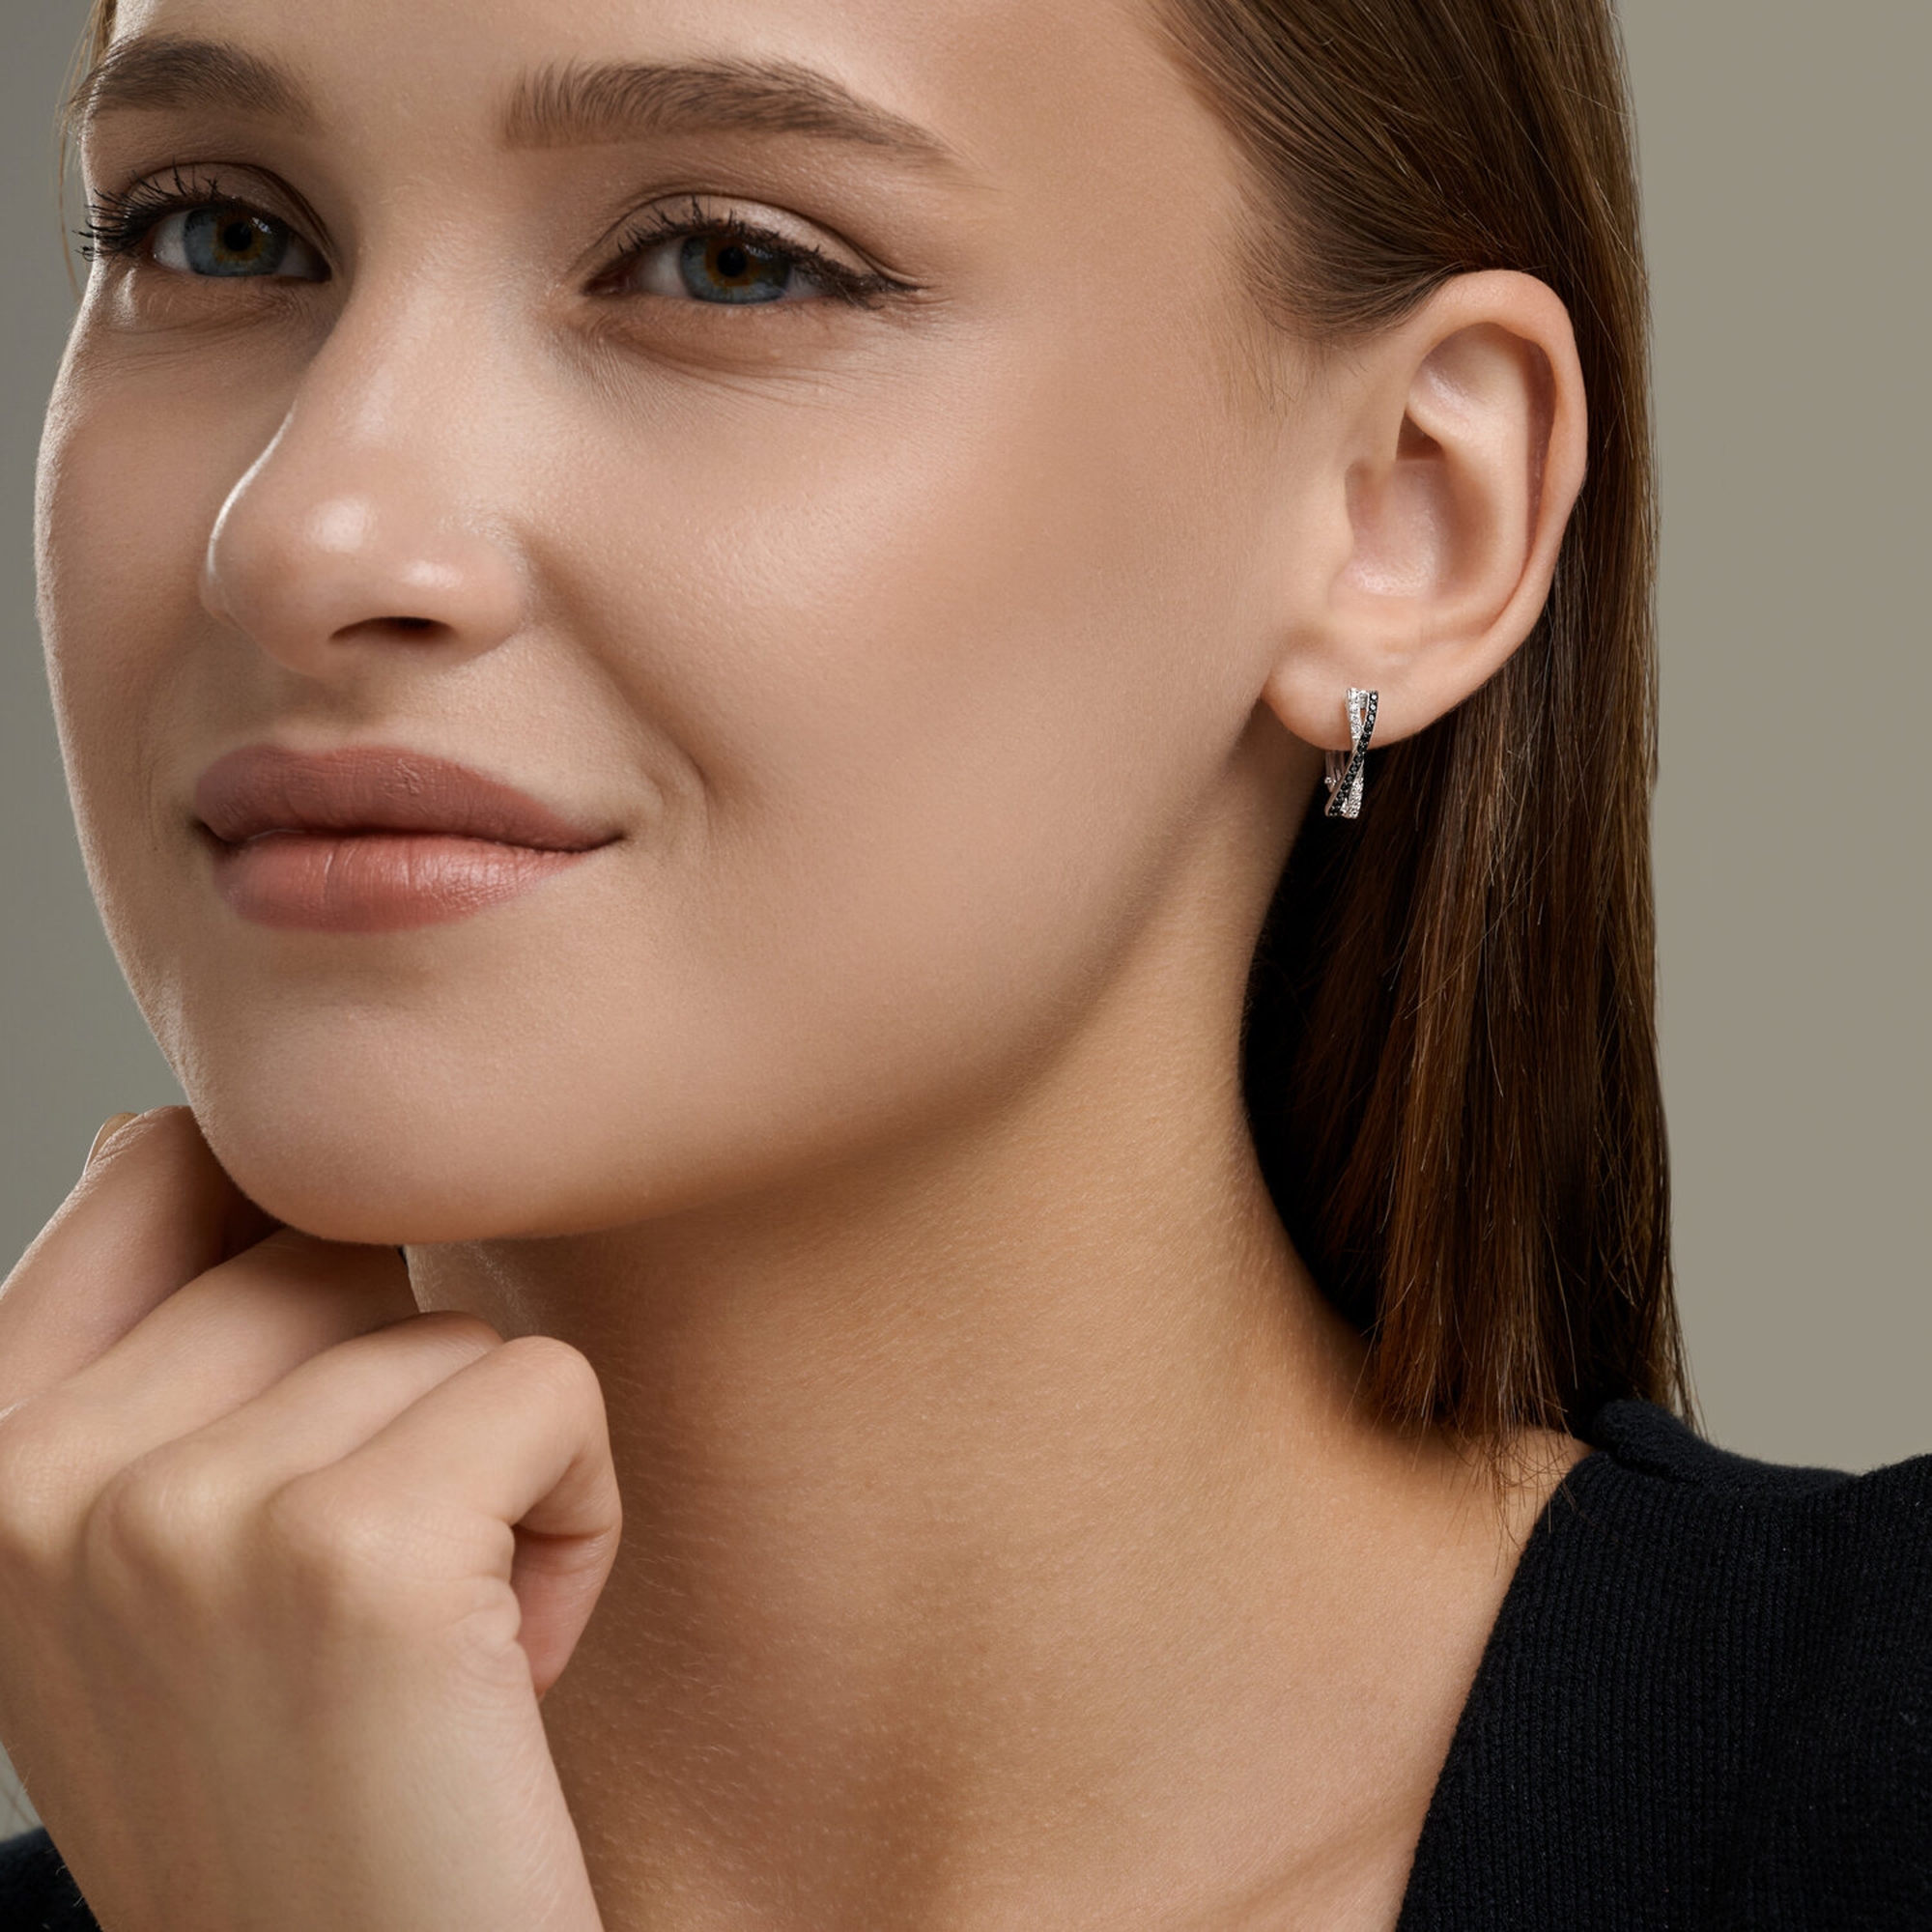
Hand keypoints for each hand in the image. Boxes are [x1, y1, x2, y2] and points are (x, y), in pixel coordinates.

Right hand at [0, 1109, 619, 1931]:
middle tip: (374, 1589)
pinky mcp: (347, 1558)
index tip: (325, 1414)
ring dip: (491, 1469)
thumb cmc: (296, 1771)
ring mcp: (173, 1515)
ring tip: (429, 1645)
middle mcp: (27, 1478)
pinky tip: (505, 1670)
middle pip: (332, 1240)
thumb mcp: (149, 1561)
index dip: (298, 1242)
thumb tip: (167, 1126)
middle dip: (400, 1389)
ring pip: (445, 1322)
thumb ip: (144, 1353)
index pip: (161, 1161)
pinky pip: (548, 1391)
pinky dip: (576, 1514)